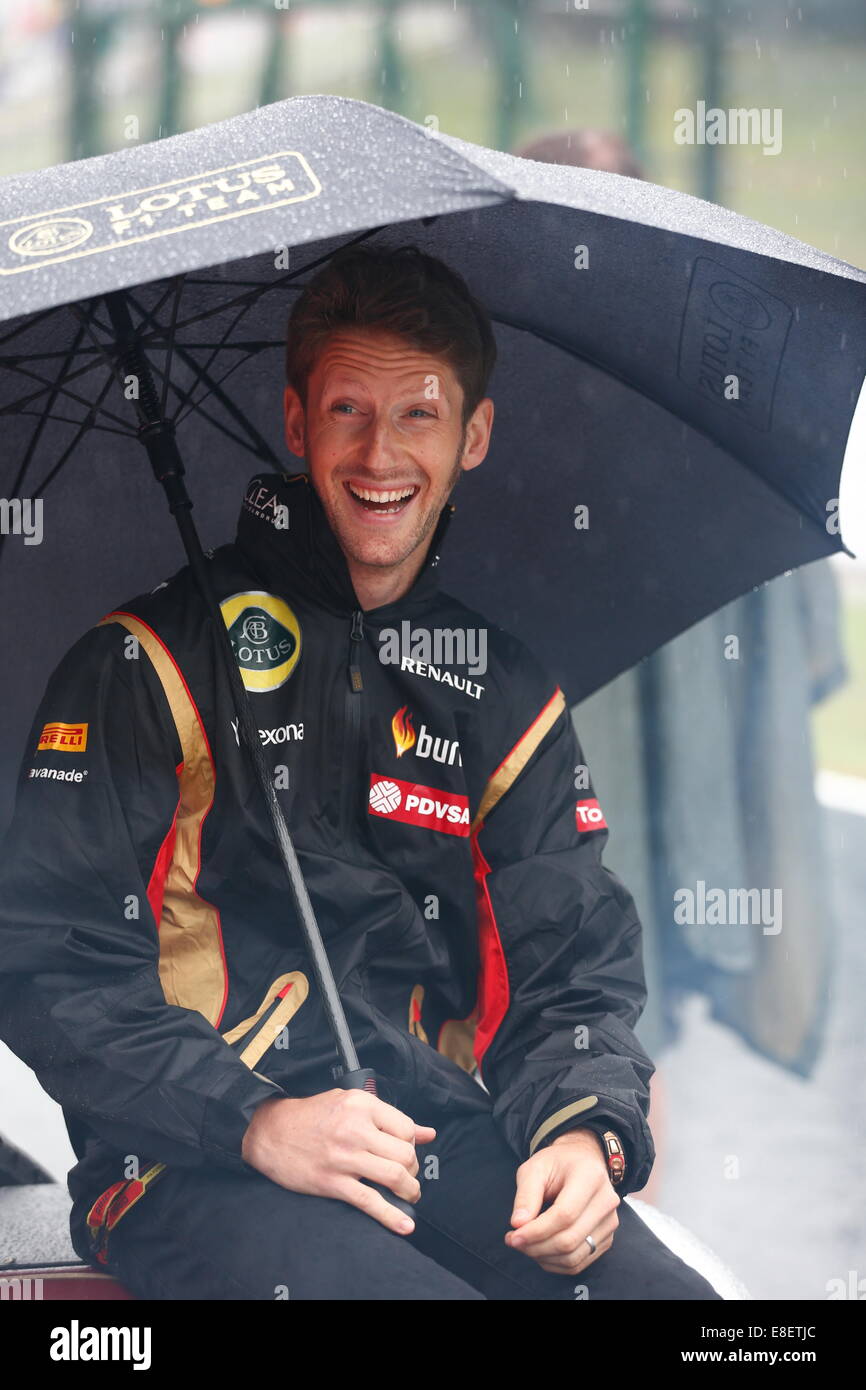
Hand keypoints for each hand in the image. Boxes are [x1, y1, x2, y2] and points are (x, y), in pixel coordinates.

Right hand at [241, 1091, 435, 1236]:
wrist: (270, 1131)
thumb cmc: (311, 1115)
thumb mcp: (350, 1103)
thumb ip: (389, 1117)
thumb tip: (428, 1133)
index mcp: (362, 1105)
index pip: (406, 1128)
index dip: (412, 1144)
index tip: (407, 1152)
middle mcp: (356, 1129)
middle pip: (405, 1154)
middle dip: (413, 1170)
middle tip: (408, 1176)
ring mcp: (344, 1157)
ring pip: (394, 1177)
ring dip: (410, 1191)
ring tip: (409, 1195)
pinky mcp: (333, 1182)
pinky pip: (370, 1202)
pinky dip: (391, 1217)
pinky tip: (404, 1226)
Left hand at [504, 1127, 619, 1273]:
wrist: (583, 1162)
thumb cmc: (558, 1164)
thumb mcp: (535, 1168)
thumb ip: (526, 1195)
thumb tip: (518, 1224)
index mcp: (590, 1177)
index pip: (565, 1215)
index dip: (537, 1231)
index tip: (514, 1236)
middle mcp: (606, 1201)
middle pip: (570, 1239)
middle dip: (536, 1247)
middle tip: (515, 1241)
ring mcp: (610, 1222)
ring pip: (574, 1257)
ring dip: (544, 1257)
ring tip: (526, 1245)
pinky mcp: (607, 1238)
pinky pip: (579, 1263)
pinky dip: (555, 1263)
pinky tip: (541, 1251)